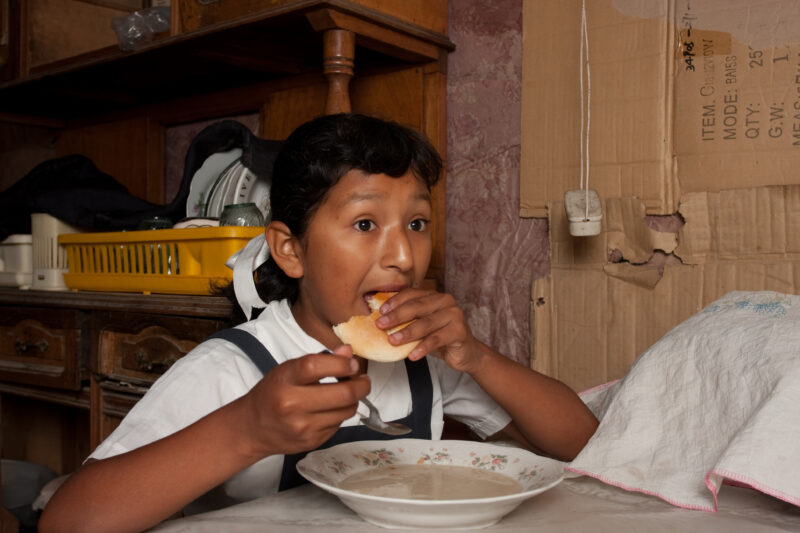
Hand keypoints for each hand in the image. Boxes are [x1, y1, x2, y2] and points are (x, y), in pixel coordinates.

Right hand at [240, 345, 369, 457]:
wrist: (253, 427)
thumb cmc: (272, 393)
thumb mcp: (289, 370)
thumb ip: (319, 360)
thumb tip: (348, 352)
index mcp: (284, 380)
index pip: (317, 366)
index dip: (341, 364)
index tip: (352, 364)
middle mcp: (292, 405)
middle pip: (342, 394)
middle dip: (361, 385)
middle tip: (363, 380)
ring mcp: (303, 426)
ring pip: (346, 410)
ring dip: (353, 400)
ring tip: (347, 393)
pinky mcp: (312, 441)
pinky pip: (339, 424)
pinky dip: (341, 414)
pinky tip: (331, 409)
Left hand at [374, 289, 484, 372]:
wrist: (467, 352)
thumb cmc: (441, 337)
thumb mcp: (422, 326)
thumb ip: (408, 320)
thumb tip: (381, 321)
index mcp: (434, 296)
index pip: (411, 294)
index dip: (394, 302)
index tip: (380, 312)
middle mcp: (445, 301)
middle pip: (417, 307)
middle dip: (396, 316)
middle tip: (381, 325)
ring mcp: (454, 315)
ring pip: (426, 323)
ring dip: (407, 332)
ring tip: (392, 341)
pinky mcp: (460, 331)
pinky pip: (437, 339)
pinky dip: (423, 347)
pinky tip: (412, 355)